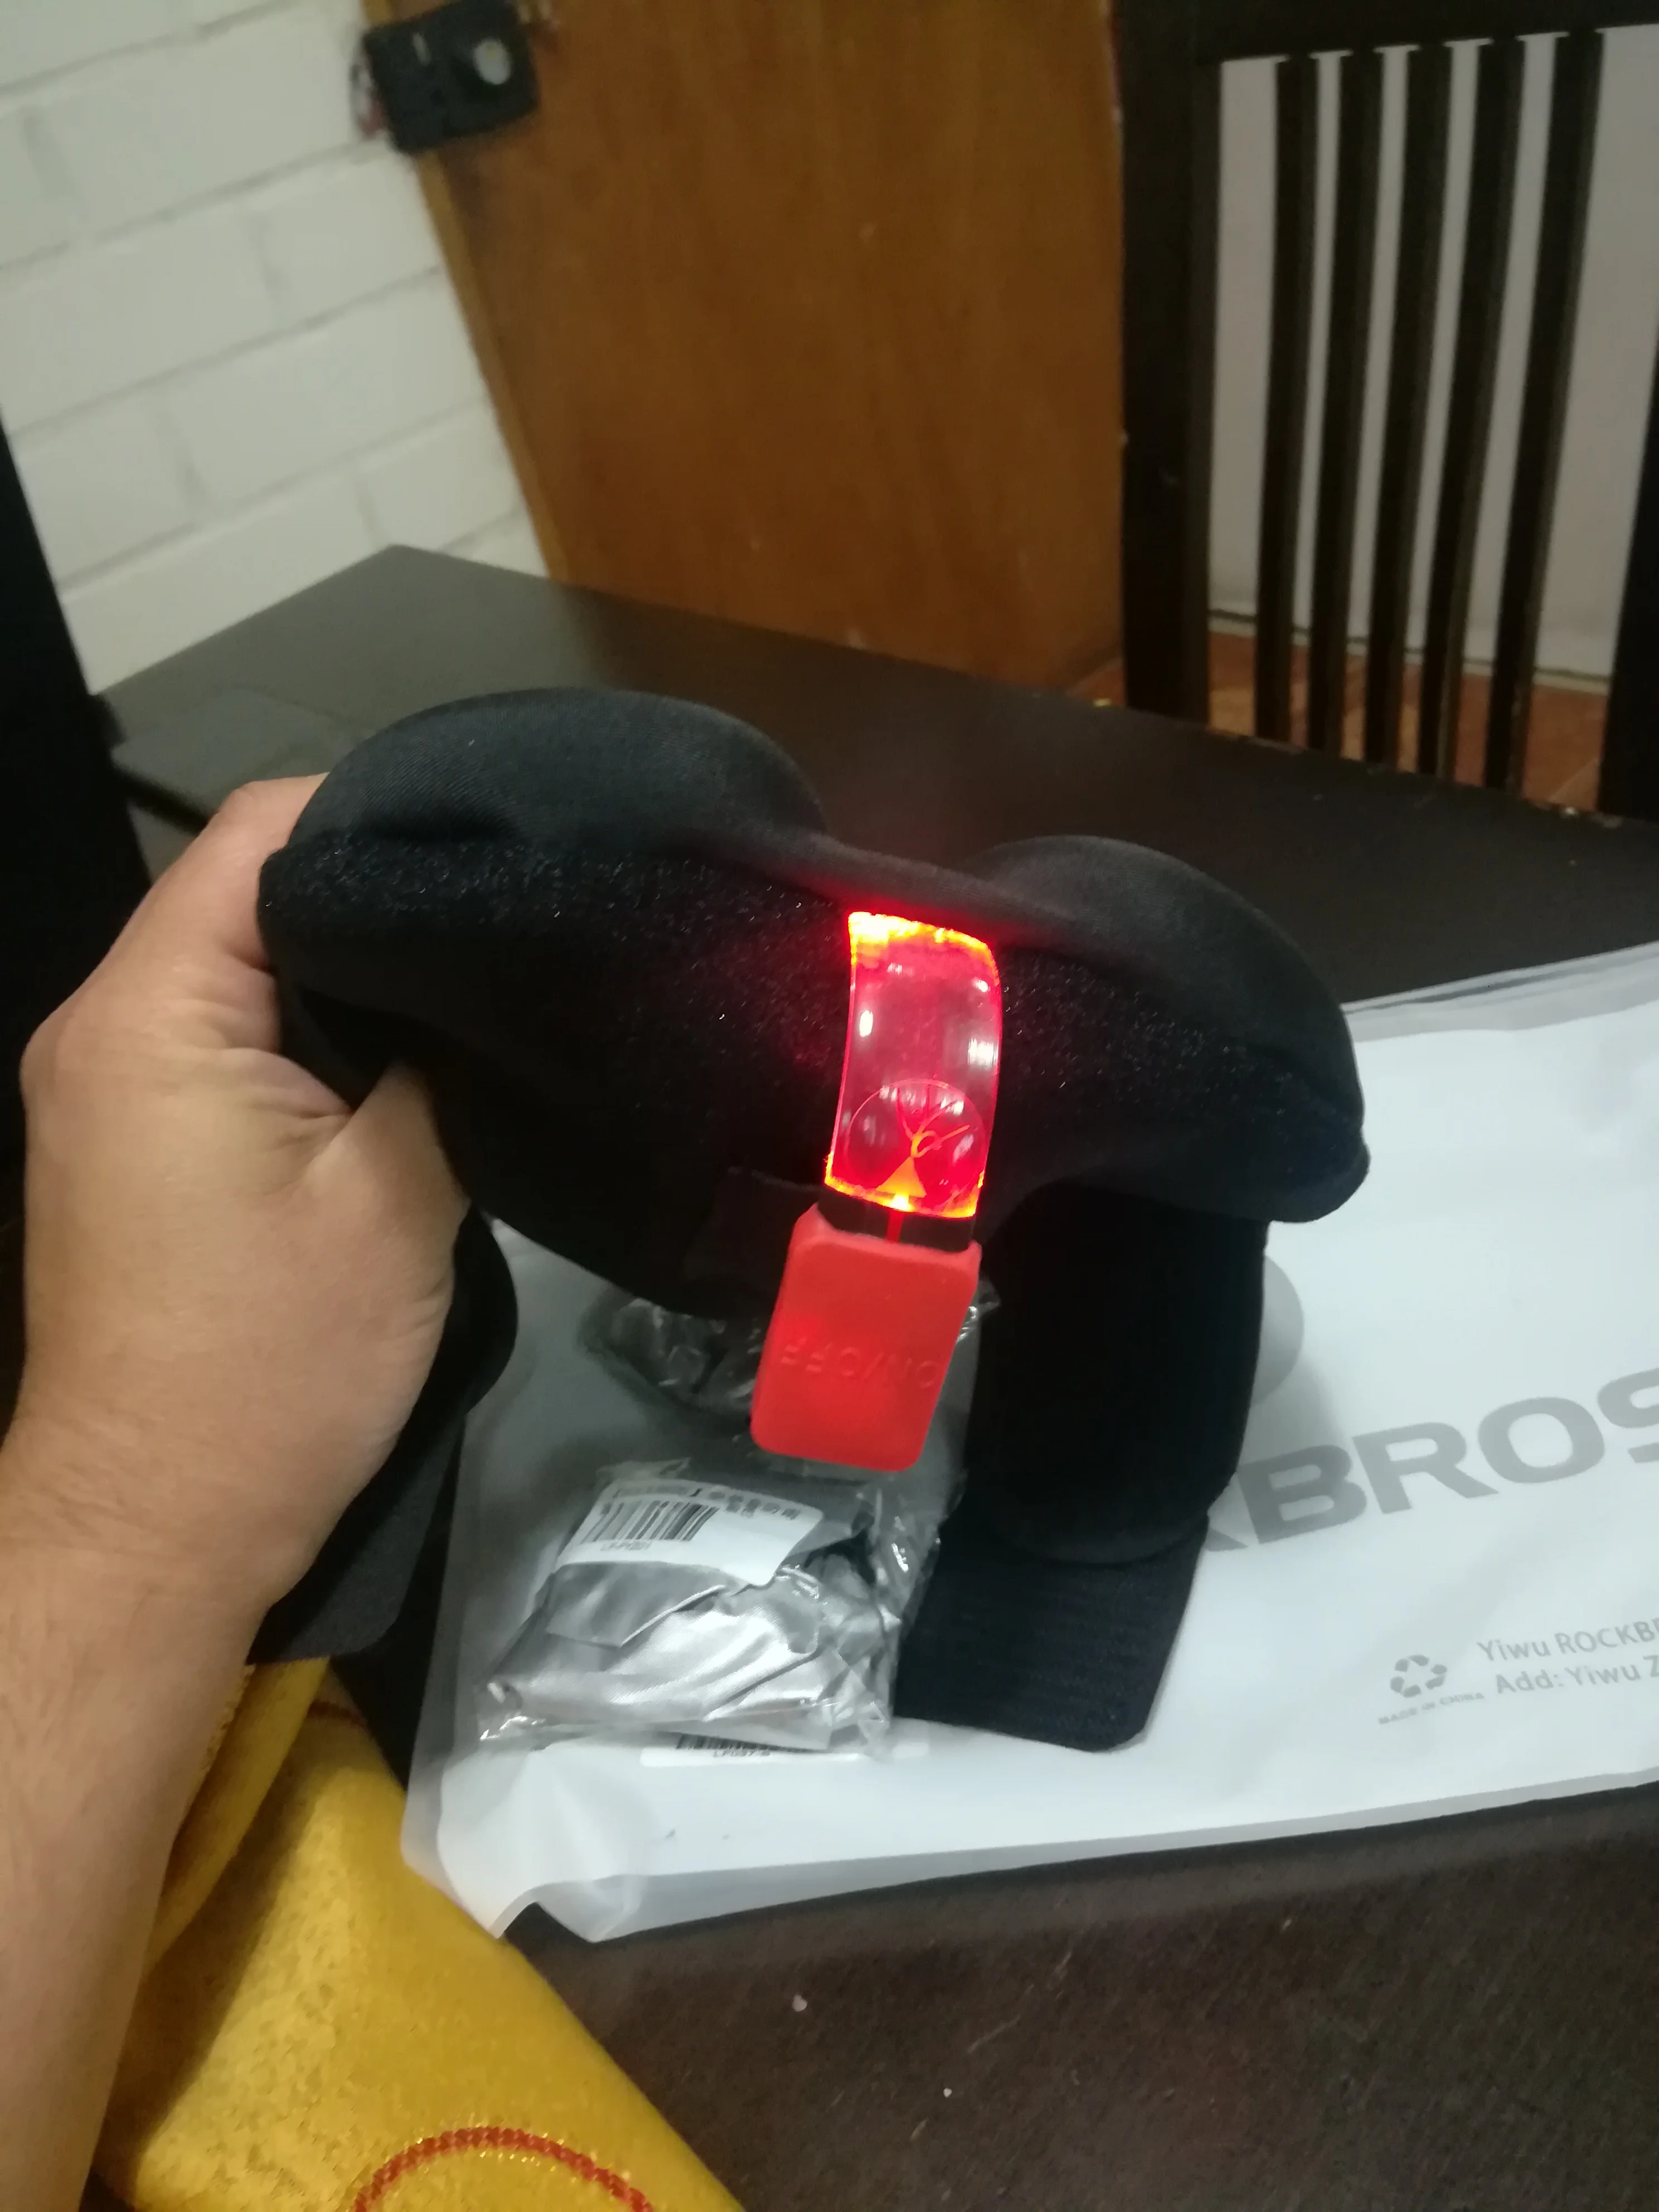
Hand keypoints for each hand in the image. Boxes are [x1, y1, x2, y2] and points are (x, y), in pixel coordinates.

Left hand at [3, 778, 464, 1632]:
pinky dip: (300, 1039)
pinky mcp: (124, 1144)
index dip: (376, 819)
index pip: (255, 835)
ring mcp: (100, 1089)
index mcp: (151, 1015)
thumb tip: (480, 981)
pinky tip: (390, 1071)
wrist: (158, 1527)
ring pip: (233, 972)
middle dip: (368, 901)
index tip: (486, 853)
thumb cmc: (271, 1368)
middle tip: (497, 927)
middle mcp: (100, 1029)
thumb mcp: (397, 1199)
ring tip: (460, 996)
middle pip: (238, 894)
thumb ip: (439, 1059)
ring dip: (340, 979)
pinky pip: (215, 1041)